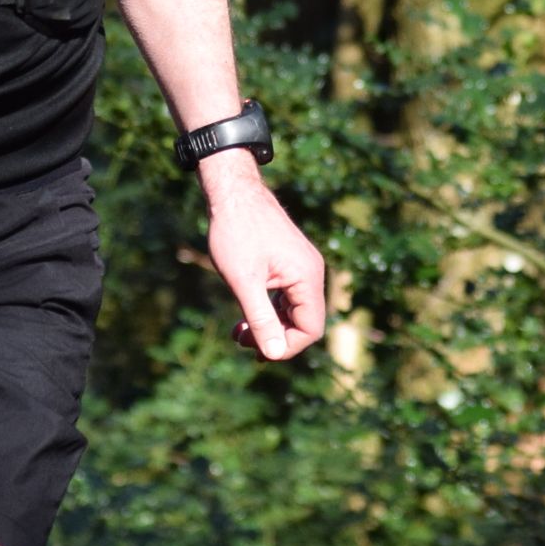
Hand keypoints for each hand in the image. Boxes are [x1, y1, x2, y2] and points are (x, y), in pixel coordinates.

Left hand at [203, 163, 326, 362]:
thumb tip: (275, 353)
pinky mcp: (290, 261)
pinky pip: (286, 295)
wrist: (233, 192)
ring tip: (238, 330)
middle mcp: (311, 272)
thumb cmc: (236, 232)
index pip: (310, 329)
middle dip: (274, 337)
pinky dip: (268, 308)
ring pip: (293, 310)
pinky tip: (245, 313)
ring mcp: (302, 266)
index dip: (286, 346)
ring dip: (269, 325)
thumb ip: (262, 318)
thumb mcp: (244, 281)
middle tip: (241, 342)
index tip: (256, 351)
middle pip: (303, 322)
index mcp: (307, 277)